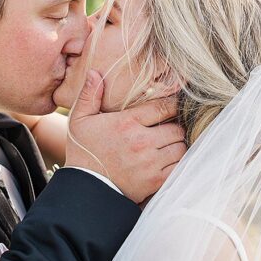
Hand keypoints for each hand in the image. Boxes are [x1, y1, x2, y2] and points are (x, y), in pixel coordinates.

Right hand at [65, 70, 185, 204]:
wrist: (84, 189)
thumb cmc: (83, 152)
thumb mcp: (79, 120)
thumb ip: (89, 95)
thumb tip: (95, 72)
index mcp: (126, 123)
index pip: (163, 107)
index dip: (173, 103)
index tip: (174, 104)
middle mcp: (141, 142)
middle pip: (176, 128)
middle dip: (174, 127)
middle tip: (168, 128)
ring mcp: (150, 162)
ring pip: (180, 147)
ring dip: (177, 145)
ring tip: (169, 144)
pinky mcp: (155, 181)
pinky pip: (179, 167)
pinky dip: (178, 163)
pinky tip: (169, 160)